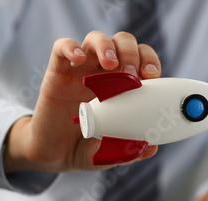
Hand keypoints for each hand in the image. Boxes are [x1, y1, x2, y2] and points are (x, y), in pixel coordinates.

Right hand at [3, 31, 161, 172]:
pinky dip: (70, 47)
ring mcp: (80, 70)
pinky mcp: (57, 73)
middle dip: (131, 52)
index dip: (149, 59)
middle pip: (122, 42)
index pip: (141, 58)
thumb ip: (131, 149)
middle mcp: (103, 73)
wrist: (55, 155)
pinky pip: (61, 48)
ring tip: (111, 64)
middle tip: (131, 74)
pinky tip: (78, 58)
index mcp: (123, 86)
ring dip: (107, 46)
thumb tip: (151, 147)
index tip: (152, 75)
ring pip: (95, 39)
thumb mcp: (113, 152)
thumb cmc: (88, 148)